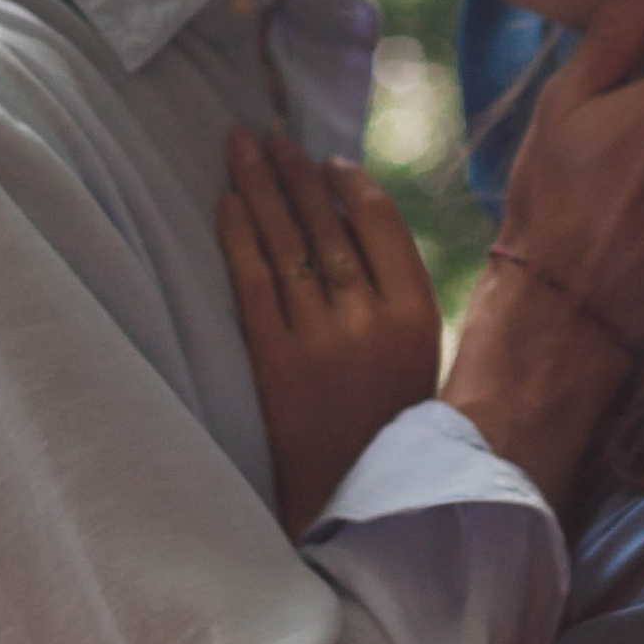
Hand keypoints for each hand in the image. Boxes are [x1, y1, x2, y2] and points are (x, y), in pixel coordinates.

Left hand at [218, 134, 442, 538]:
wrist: (360, 508)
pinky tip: (227, 202)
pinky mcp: (274, 364)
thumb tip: (347, 222)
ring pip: (286, 244)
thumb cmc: (389, 430)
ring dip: (260, 187)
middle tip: (269, 134)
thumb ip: (392, 294)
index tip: (325, 162)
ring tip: (240, 146)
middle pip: (326, 223)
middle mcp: (369, 319)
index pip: (380, 223)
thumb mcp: (417, 356)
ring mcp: (319, 340)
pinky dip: (238, 238)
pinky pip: (253, 285)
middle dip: (294, 173)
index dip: (349, 184)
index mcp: (416, 313)